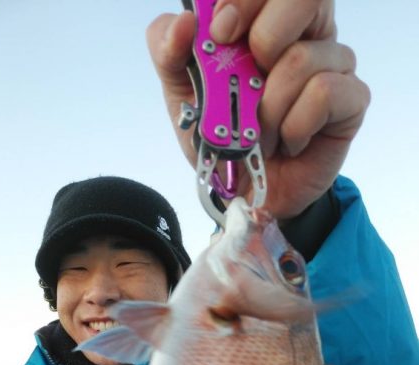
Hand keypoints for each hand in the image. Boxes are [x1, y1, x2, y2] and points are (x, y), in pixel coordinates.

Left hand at [146, 1, 369, 219]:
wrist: (245, 193)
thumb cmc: (221, 135)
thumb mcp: (181, 93)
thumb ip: (167, 50)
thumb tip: (183, 23)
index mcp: (269, 17)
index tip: (220, 31)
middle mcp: (308, 32)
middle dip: (265, 37)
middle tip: (246, 80)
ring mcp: (335, 64)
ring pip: (304, 58)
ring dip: (268, 108)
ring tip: (260, 133)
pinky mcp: (352, 99)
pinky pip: (324, 93)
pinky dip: (293, 125)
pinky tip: (288, 142)